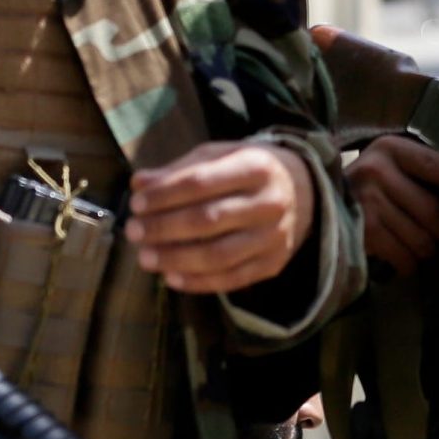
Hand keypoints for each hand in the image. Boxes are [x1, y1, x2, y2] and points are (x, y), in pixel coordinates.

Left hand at [125, 141, 318, 292]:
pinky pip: (231, 279)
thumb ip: (181, 169)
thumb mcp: (221, 156)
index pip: (200, 182)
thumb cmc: (251, 170)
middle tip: (133, 231)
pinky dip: (197, 282)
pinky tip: (171, 277)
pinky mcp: (273, 263)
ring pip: (217, 255)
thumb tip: (140, 184)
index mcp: (256, 167)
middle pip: (207, 220)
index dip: (164, 195)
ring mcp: (274, 237)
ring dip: (175, 258)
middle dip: (163, 228)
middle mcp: (269, 202)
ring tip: (145, 257)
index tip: (136, 203)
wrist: (304, 191)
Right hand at [346, 134, 438, 276]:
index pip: (436, 165)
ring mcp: (367, 203)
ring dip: (429, 248)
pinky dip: (410, 263)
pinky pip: (404, 257)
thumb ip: (427, 170)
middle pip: (433, 210)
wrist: (316, 201)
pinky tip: (407, 258)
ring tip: (427, 246)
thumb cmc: (369, 185)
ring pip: (421, 238)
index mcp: (390, 149)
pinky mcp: (362, 233)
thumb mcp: (393, 163)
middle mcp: (376, 171)